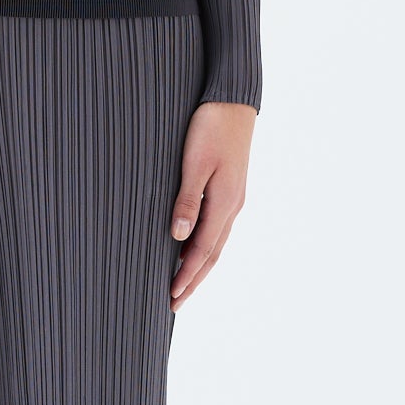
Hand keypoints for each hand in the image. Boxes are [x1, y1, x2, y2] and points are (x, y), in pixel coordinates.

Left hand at [168, 101, 255, 308]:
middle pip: (212, 254)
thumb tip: (177, 237)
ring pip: (216, 243)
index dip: (186, 276)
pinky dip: (205, 247)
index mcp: (224, 204)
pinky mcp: (230, 188)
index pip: (202, 251)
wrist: (233, 100)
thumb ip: (187, 200)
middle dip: (193, 281)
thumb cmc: (210, 127)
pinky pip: (217, 228)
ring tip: (183, 285)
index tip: (171, 297)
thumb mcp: (195, 163)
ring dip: (200, 267)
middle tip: (174, 304)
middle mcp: (232, 206)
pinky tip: (195, 249)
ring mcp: (234, 198)